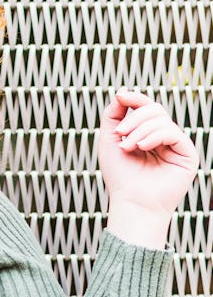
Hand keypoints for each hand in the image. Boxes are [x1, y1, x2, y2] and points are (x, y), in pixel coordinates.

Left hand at [98, 90, 199, 216]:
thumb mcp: (108, 141)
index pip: (146, 107)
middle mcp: (163, 139)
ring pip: (162, 119)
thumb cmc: (120, 177)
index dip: (134, 98)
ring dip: (140, 130)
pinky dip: (154, 135)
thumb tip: (122, 93)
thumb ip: (113, 115)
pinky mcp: (187, 154)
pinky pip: (173, 132)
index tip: (120, 97)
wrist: (131, 202)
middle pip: (154, 109)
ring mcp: (176, 146)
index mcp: (147, 135)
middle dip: (134, 118)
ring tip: (128, 146)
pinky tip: (142, 147)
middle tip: (120, 134)